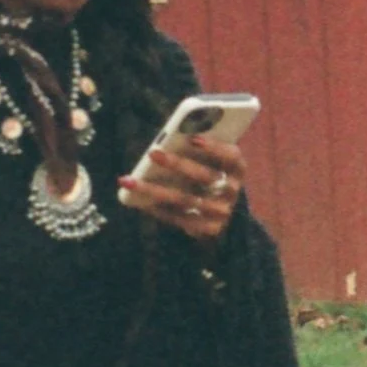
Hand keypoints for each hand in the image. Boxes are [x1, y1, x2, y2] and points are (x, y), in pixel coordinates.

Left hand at [119, 131, 244, 244]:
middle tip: (152, 153)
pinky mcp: (210, 228)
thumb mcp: (211, 161)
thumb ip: (198, 149)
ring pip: (185, 198)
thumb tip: (167, 140)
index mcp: (237, 167)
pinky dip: (158, 208)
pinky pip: (180, 217)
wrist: (222, 211)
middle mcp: (232, 189)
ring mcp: (222, 211)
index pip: (230, 155)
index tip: (192, 138)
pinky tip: (139, 200)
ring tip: (129, 180)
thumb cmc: (209, 173)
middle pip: (204, 176)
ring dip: (155, 189)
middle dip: (177, 163)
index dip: (214, 147)